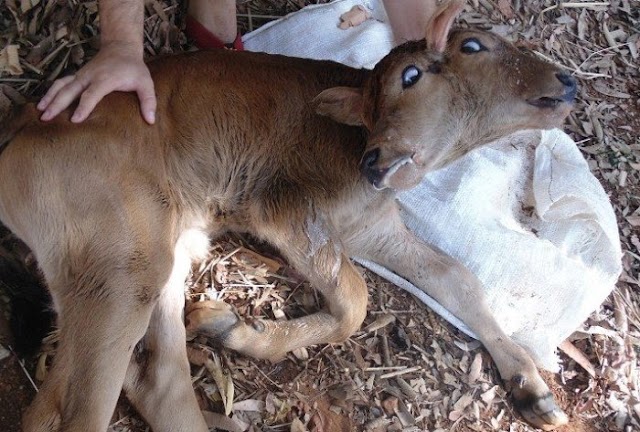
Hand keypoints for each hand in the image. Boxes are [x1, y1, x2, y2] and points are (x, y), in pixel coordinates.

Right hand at [37, 42, 155, 123]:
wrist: (121, 48)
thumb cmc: (134, 68)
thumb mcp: (146, 83)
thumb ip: (148, 101)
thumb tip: (151, 120)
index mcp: (105, 79)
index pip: (91, 94)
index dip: (83, 107)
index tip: (75, 120)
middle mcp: (89, 76)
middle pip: (69, 90)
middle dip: (58, 104)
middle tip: (47, 118)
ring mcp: (81, 75)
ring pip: (61, 85)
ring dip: (50, 97)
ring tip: (40, 111)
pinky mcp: (78, 76)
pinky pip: (61, 83)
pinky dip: (51, 92)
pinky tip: (44, 103)